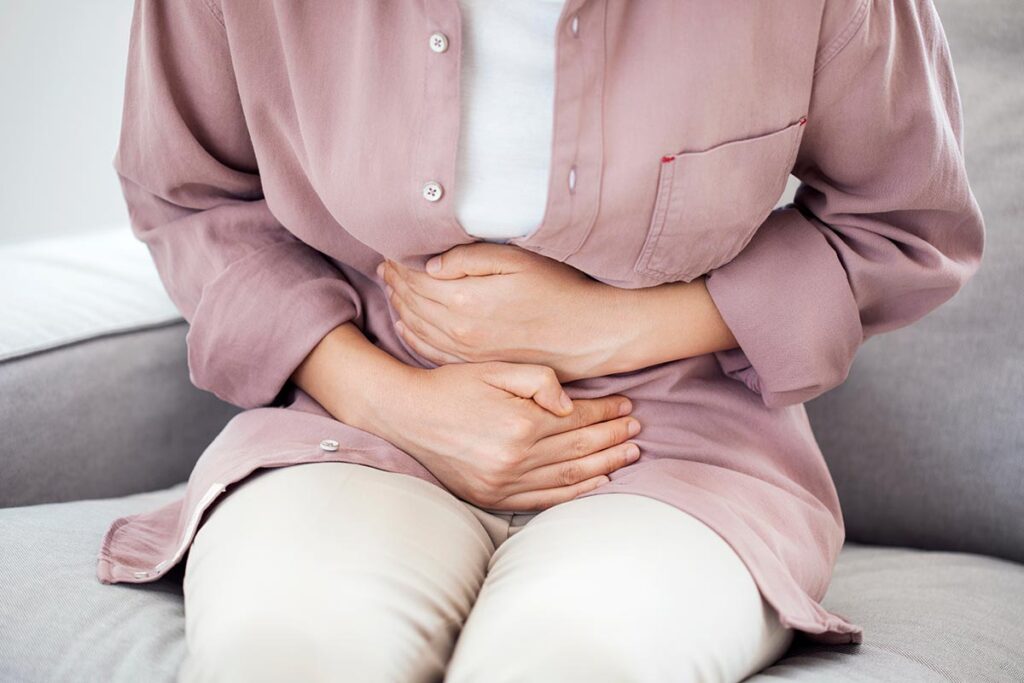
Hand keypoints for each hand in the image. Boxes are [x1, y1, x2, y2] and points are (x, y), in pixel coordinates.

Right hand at [373, 360, 642, 511]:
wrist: (406, 415)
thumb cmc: (451, 385)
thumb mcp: (494, 368)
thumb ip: (538, 379)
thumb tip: (570, 403)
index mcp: (520, 423)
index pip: (577, 419)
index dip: (606, 412)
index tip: (626, 407)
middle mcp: (516, 458)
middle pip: (579, 449)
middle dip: (613, 438)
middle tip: (638, 431)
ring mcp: (504, 482)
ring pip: (569, 476)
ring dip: (604, 465)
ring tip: (629, 455)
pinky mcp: (493, 497)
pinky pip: (544, 499)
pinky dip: (574, 493)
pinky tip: (597, 484)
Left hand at [377, 243, 629, 381]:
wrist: (590, 334)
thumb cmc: (560, 290)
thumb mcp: (519, 260)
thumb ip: (470, 259)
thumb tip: (430, 264)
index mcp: (466, 300)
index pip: (416, 278)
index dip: (400, 263)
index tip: (390, 249)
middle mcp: (460, 330)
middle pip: (412, 303)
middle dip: (394, 282)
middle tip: (383, 265)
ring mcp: (467, 351)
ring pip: (417, 327)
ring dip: (400, 306)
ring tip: (391, 287)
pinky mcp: (477, 364)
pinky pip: (431, 352)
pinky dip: (412, 337)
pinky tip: (405, 325)